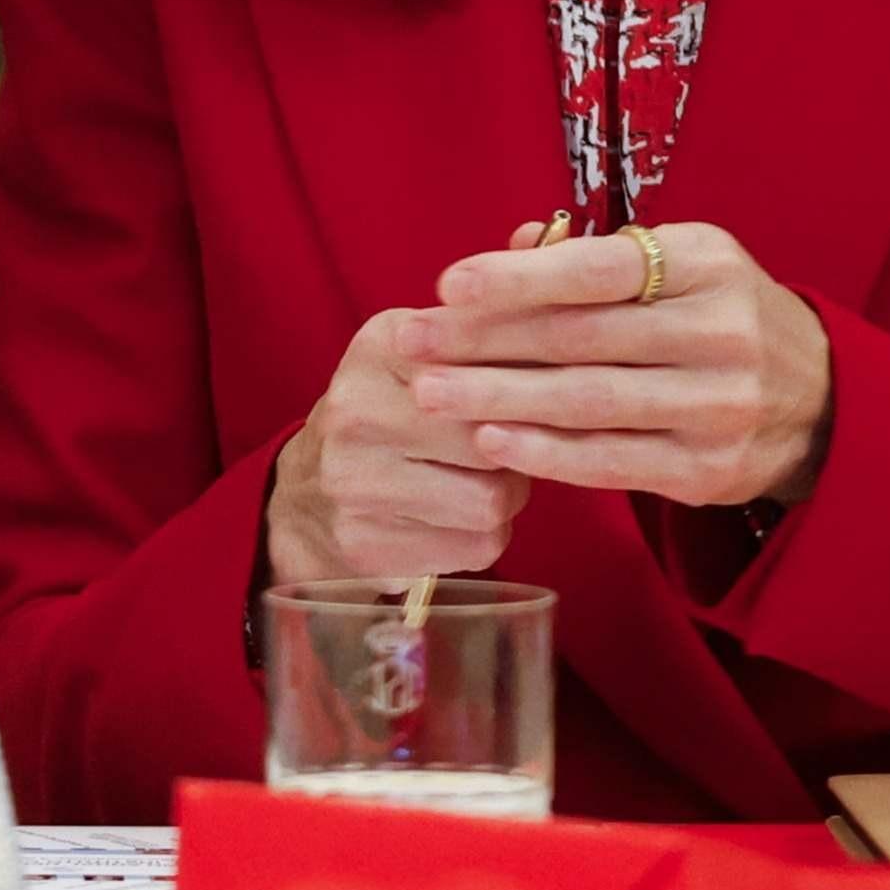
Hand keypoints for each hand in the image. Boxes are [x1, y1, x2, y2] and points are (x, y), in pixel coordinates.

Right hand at [267, 308, 534, 584]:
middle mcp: (357, 407)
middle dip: (519, 450)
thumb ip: (495, 342)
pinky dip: (480, 537)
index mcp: (383, 344)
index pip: (494, 363)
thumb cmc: (394, 417)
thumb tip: (583, 345)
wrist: (306, 495)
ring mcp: (352, 480)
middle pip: (497, 437)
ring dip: (503, 498)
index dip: (534, 386)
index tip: (554, 395)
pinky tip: (451, 519)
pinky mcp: (365, 544)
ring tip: (479, 483)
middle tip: (507, 449)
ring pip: (492, 500)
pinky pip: (476, 547)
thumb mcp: (428, 358)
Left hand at [405, 220, 831, 509]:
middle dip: (484, 341)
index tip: (447, 285)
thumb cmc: (715, 314)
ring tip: (430, 395)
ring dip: (498, 400)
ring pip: (588, 403)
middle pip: (581, 338)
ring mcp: (719, 406)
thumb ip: (592, 258)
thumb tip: (507, 244)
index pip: (598, 268)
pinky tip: (490, 442)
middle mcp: (720, 332)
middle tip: (413, 344)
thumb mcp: (678, 264)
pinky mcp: (709, 470)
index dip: (518, 278)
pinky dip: (545, 453)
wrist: (820, 399)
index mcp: (707, 264)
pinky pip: (611, 461)